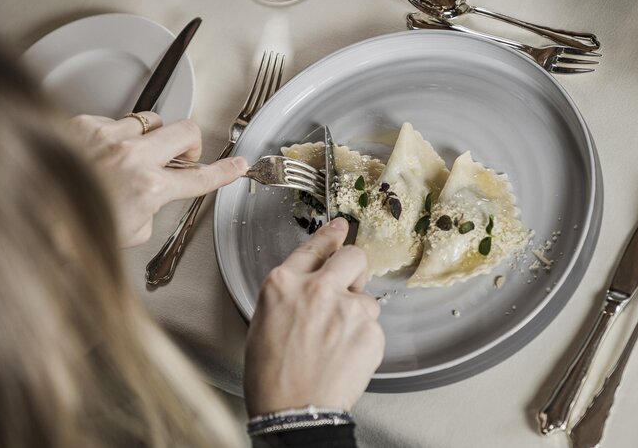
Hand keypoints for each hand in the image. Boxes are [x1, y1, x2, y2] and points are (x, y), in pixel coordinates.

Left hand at [66, 112, 246, 246]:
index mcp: (150, 188)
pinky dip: (113, 136)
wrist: (28, 211)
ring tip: (133, 154)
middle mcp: (133, 157)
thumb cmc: (73, 227)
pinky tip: (100, 153)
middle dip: (190, 143)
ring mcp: (108, 136)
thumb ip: (151, 208)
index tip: (238, 164)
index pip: (200, 177)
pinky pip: (113, 121)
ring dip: (150, 137)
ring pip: (151, 120)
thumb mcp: (130, 231)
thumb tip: (150, 195)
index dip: (225, 172)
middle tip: (181, 155)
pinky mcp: (84, 125)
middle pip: (186, 130)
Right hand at [244, 218, 384, 415]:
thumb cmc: (271, 375)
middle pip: (353, 257)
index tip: (341, 227)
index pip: (314, 247)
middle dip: (354, 267)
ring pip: (366, 298)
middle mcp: (317, 289)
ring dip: (356, 314)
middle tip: (349, 285)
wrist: (293, 410)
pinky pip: (372, 326)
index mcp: (284, 284)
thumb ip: (290, 293)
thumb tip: (311, 282)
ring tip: (336, 343)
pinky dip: (363, 339)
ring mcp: (347, 308)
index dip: (331, 236)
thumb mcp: (264, 321)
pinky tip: (345, 356)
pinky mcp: (370, 331)